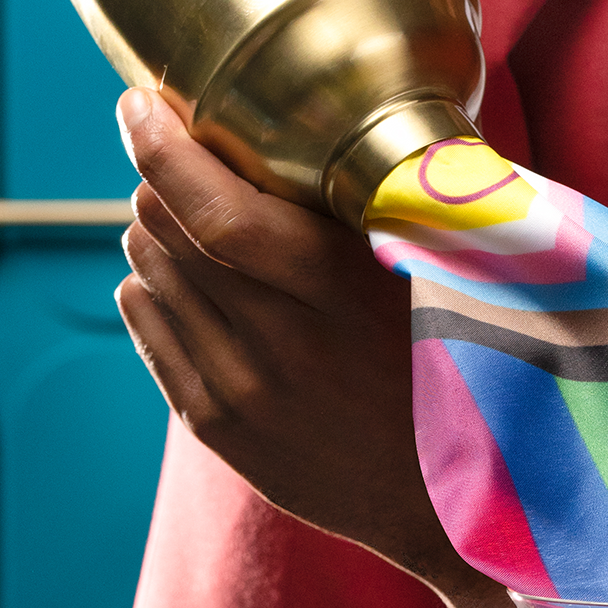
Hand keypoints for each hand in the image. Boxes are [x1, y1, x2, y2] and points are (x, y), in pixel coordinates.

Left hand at [114, 87, 542, 607]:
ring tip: (193, 228)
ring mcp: (241, 390)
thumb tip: (310, 129)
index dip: (162, 145)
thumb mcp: (440, 277)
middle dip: (162, 182)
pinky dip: (153, 291)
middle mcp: (281, 342)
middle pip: (165, 229)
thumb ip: (378, 208)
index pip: (211, 206)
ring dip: (158, 237)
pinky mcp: (218, 427)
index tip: (144, 104)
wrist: (459, 503)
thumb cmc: (463, 368)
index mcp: (341, 290)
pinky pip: (147, 328)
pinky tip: (187, 285)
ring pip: (146, 274)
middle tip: (184, 163)